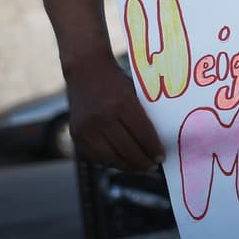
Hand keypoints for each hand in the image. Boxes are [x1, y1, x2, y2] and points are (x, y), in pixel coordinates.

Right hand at [65, 56, 163, 170]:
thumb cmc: (116, 82)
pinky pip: (97, 157)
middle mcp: (102, 117)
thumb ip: (143, 116)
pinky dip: (112, 162)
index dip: (153, 149)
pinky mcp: (77, 135)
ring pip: (112, 157)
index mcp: (121, 103)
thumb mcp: (133, 92)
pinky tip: (123, 162)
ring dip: (129, 166)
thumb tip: (157, 144)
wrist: (85, 71)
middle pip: (128, 149)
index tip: (161, 157)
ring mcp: (87, 128)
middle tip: (153, 166)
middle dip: (143, 161)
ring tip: (140, 168)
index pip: (142, 134)